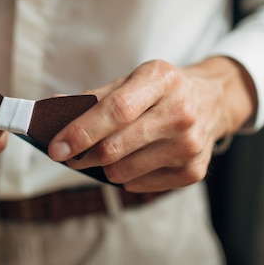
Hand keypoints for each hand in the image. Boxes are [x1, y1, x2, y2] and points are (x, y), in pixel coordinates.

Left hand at [48, 57, 256, 191]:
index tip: (55, 148)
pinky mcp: (194, 171)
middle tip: (68, 157)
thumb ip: (92, 98)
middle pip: (116, 147)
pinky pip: (139, 185)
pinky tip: (136, 159)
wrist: (213, 101)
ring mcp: (190, 145)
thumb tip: (51, 111)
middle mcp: (181, 112)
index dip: (80, 132)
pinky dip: (127, 176)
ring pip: (123, 172)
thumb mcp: (132, 80)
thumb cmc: (161, 91)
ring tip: (107, 153)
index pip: (115, 110)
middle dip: (82, 156)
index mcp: (162, 79)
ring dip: (104, 167)